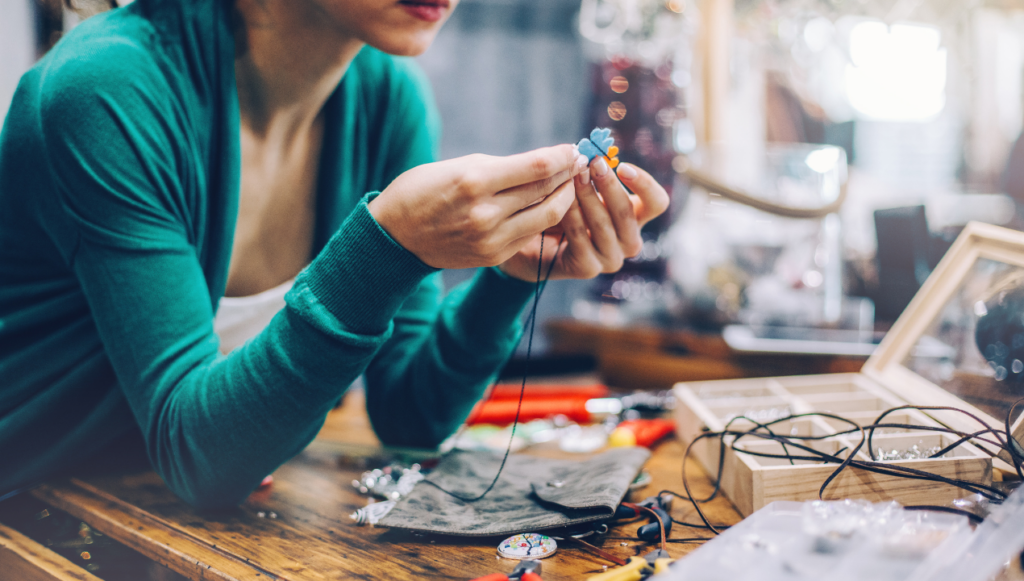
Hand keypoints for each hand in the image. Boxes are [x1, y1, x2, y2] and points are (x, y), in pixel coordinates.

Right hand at [368, 145, 587, 268]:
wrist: (395, 237)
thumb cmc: (423, 190)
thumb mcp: (458, 166)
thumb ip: (502, 167)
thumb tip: (545, 164)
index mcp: (475, 181)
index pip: (537, 167)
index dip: (562, 156)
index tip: (572, 148)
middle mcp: (485, 212)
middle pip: (546, 190)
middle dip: (568, 174)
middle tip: (579, 163)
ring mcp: (491, 239)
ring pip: (546, 216)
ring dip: (565, 198)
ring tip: (569, 184)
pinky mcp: (494, 256)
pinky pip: (531, 234)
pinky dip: (545, 218)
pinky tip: (550, 205)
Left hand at [497, 157, 669, 281]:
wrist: (535, 240)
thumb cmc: (564, 205)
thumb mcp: (583, 186)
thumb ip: (592, 171)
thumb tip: (586, 148)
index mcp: (636, 218)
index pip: (657, 203)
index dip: (645, 184)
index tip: (622, 166)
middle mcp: (629, 241)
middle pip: (627, 212)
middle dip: (608, 184)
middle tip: (592, 163)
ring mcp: (611, 258)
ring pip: (603, 224)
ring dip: (587, 197)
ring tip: (573, 176)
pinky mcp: (588, 268)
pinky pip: (580, 237)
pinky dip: (571, 215)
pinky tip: (559, 200)